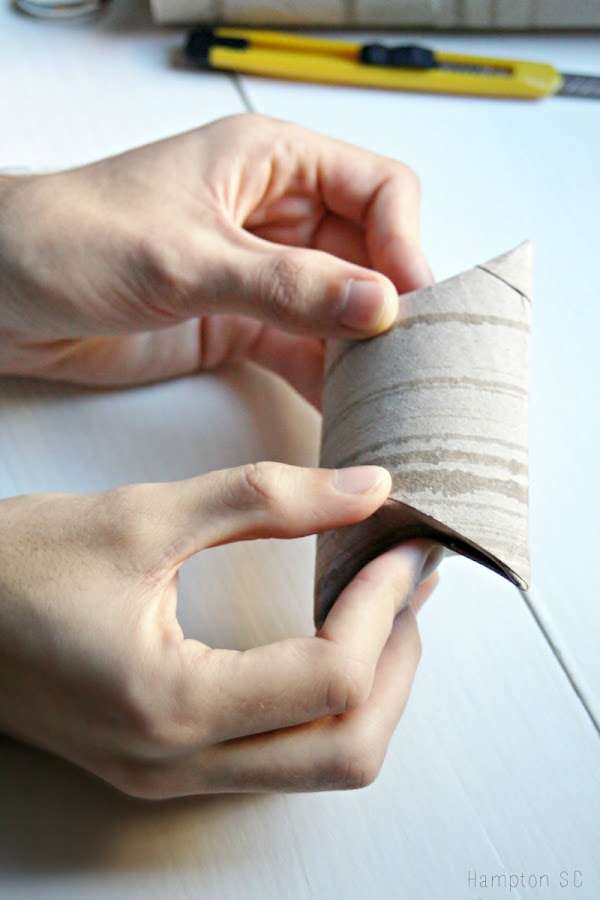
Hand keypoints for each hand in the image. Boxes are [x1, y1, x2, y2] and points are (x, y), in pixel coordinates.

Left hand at [0, 114, 430, 405]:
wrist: (3, 291)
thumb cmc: (71, 237)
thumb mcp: (187, 257)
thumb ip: (286, 284)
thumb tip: (376, 303)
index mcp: (269, 162)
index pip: (377, 188)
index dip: (406, 242)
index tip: (414, 301)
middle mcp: (274, 215)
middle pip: (368, 253)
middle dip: (393, 303)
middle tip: (413, 358)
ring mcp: (260, 273)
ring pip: (340, 307)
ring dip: (364, 348)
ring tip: (390, 393)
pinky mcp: (239, 322)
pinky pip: (302, 347)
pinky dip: (326, 376)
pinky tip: (345, 407)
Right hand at [0, 463, 438, 797]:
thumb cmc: (15, 567)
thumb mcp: (143, 514)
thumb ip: (265, 498)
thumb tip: (366, 489)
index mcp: (169, 704)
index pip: (329, 678)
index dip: (383, 605)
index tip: (402, 549)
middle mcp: (176, 761)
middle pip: (345, 751)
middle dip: (397, 665)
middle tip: (407, 585)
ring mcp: (170, 772)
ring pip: (318, 763)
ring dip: (368, 688)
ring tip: (380, 606)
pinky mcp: (165, 759)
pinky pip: (277, 753)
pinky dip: (322, 700)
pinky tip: (327, 638)